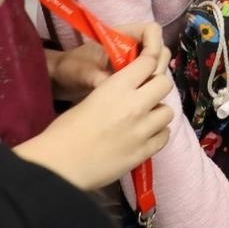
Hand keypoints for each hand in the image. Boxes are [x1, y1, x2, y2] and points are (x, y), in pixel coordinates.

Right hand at [13, 25, 174, 189]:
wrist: (60, 165)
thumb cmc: (64, 131)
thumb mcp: (90, 98)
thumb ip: (115, 91)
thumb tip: (130, 90)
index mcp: (117, 87)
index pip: (148, 62)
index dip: (148, 63)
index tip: (144, 70)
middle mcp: (135, 105)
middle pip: (165, 84)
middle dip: (157, 87)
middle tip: (146, 95)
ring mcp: (142, 129)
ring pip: (168, 112)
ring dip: (158, 113)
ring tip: (145, 119)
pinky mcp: (144, 151)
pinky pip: (164, 136)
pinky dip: (157, 134)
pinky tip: (144, 136)